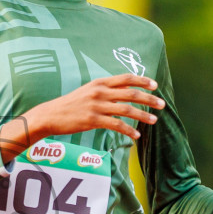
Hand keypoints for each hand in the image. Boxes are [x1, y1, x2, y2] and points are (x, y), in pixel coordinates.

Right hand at [0, 74, 164, 162]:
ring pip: (127, 109)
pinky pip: (116, 125)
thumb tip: (120, 94)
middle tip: (162, 104)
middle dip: (149, 99)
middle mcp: (100, 92)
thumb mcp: (87, 92)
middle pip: (131, 93)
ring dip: (143, 115)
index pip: (126, 78)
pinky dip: (129, 130)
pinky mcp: (93, 120)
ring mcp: (96, 106)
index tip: (155, 85)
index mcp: (99, 82)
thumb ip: (103, 91)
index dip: (142, 80)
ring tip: (154, 120)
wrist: (50, 115)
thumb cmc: (69, 105)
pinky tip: (136, 136)